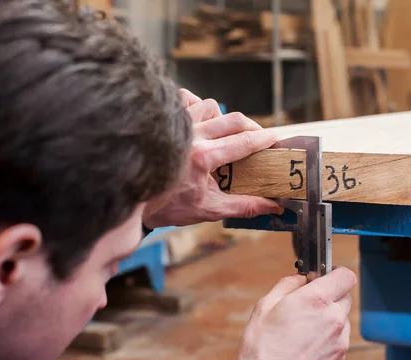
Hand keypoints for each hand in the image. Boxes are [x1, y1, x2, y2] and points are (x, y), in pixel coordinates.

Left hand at [143, 89, 283, 227]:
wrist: (134, 201)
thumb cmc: (169, 206)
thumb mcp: (210, 210)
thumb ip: (245, 206)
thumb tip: (274, 208)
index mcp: (204, 157)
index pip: (243, 142)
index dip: (264, 139)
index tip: (275, 138)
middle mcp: (192, 136)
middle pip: (232, 119)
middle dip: (251, 126)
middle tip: (258, 136)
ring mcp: (177, 126)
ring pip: (210, 106)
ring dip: (222, 116)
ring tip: (225, 131)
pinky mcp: (164, 122)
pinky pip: (184, 99)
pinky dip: (195, 105)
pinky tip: (199, 119)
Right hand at [230, 267, 356, 359]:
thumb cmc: (263, 347)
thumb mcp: (266, 305)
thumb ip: (287, 285)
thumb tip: (300, 278)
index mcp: (316, 300)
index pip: (345, 276)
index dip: (336, 273)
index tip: (326, 277)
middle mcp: (333, 318)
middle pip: (345, 297)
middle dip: (330, 297)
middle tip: (309, 304)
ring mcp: (339, 341)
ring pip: (342, 320)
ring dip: (329, 319)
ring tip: (304, 329)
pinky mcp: (339, 359)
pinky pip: (339, 340)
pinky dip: (328, 339)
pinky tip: (307, 345)